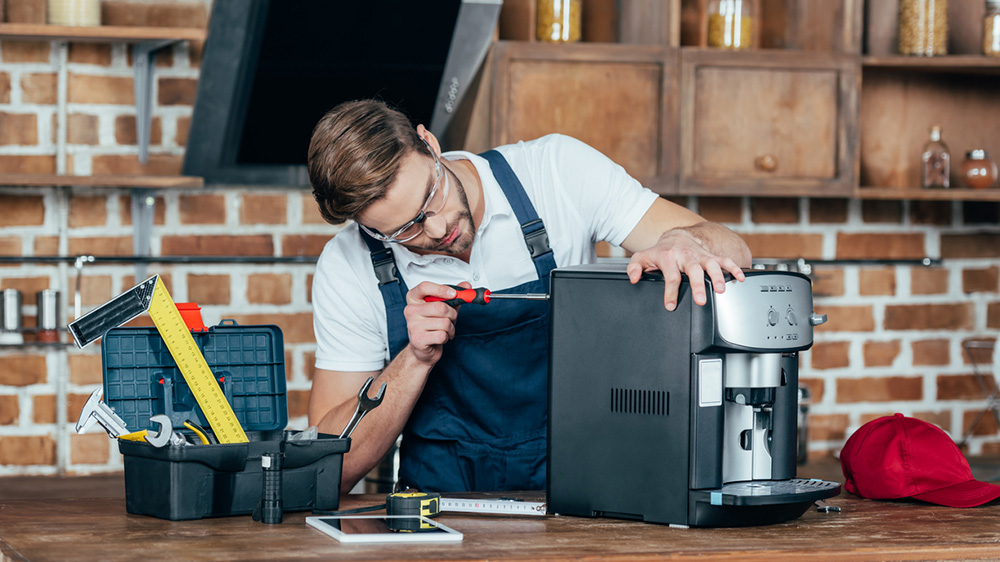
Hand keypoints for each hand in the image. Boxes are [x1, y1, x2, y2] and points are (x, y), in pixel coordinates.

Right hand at [404, 281, 469, 364]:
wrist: (423, 346)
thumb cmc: (432, 324)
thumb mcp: (444, 307)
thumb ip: (454, 296)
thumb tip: (466, 286)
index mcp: (414, 298)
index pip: (424, 287)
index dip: (441, 289)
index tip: (454, 294)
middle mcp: (410, 310)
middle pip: (440, 307)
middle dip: (452, 314)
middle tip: (451, 318)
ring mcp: (412, 325)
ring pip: (444, 322)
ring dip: (451, 328)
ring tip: (445, 329)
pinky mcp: (418, 339)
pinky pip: (442, 335)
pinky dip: (447, 337)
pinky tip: (440, 337)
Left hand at [626, 228, 744, 310]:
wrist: (677, 237)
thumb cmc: (661, 252)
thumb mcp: (643, 257)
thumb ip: (634, 267)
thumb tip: (632, 278)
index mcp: (669, 257)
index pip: (670, 276)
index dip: (670, 292)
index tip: (671, 305)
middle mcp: (686, 256)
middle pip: (693, 270)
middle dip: (698, 285)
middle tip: (701, 299)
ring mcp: (700, 255)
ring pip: (711, 264)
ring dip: (718, 276)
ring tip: (721, 290)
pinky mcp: (711, 256)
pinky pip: (725, 261)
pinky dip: (734, 268)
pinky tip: (740, 279)